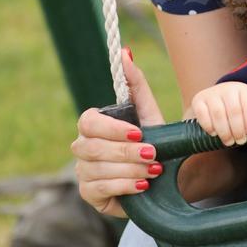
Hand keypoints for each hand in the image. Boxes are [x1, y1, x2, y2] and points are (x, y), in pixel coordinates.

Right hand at [72, 48, 164, 217]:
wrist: (164, 177)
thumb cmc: (152, 141)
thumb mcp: (148, 112)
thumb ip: (135, 83)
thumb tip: (125, 53)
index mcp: (93, 125)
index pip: (88, 122)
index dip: (112, 129)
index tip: (139, 133)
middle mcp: (83, 147)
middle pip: (93, 148)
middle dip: (127, 153)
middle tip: (154, 155)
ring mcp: (83, 171)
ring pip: (98, 169)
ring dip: (130, 170)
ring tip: (154, 170)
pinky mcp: (89, 193)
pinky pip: (99, 189)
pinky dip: (124, 186)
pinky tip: (142, 186)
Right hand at [190, 82, 246, 146]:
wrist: (215, 98)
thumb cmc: (238, 103)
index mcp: (243, 89)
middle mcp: (227, 89)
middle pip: (234, 110)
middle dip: (238, 129)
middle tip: (240, 141)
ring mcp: (211, 94)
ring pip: (218, 113)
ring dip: (224, 131)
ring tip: (229, 141)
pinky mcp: (198, 100)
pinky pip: (202, 114)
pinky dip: (209, 126)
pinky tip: (214, 134)